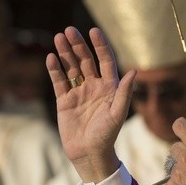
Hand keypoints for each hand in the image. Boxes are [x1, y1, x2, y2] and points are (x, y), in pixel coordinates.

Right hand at [47, 27, 135, 182]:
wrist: (89, 153)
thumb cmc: (107, 135)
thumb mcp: (117, 114)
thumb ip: (124, 93)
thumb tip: (134, 72)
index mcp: (109, 87)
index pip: (105, 60)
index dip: (100, 45)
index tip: (93, 31)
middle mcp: (94, 86)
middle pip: (85, 60)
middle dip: (78, 45)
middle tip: (69, 30)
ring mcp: (78, 92)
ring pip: (71, 67)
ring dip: (65, 53)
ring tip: (58, 37)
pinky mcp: (64, 101)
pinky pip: (59, 81)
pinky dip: (55, 69)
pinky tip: (51, 57)